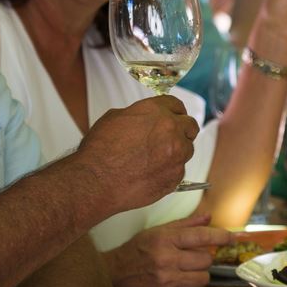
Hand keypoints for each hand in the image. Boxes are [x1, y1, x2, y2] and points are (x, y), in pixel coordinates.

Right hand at [75, 95, 197, 213]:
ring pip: (187, 150)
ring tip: (155, 158)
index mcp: (156, 112)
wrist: (97, 181)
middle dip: (182, 130)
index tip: (174, 116)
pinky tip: (151, 172)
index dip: (174, 111)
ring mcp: (176, 155)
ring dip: (176, 151)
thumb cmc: (100, 151)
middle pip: (190, 126)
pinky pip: (179, 170)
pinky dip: (169, 170)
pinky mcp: (176, 177)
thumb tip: (144, 119)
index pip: (176, 104)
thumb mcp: (114, 118)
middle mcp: (171, 131)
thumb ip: (138, 115)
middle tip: (170, 137)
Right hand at [104, 214, 231, 286]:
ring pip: (202, 279)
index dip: (219, 236)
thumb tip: (207, 217)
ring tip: (186, 270)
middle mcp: (167, 260)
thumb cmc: (136, 251)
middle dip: (203, 258)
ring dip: (199, 274)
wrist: (114, 276)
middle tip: (193, 257)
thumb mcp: (157, 232)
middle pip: (205, 260)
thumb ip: (184, 225)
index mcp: (165, 240)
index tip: (229, 237)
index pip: (200, 237)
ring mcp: (167, 281)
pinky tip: (179, 281)